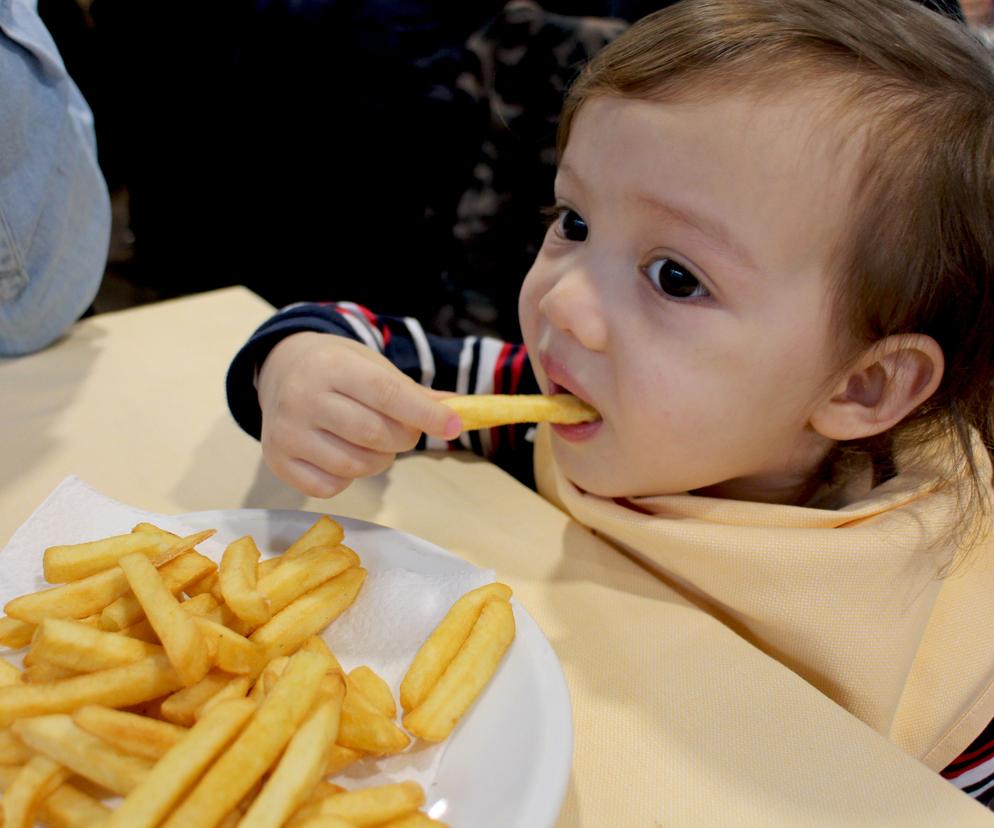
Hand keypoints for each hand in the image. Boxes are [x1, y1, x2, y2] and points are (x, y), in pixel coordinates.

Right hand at [257, 332, 461, 496]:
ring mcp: (285, 431)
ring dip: (379, 460)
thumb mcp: (374, 366)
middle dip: (403, 438)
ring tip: (373, 442)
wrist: (282, 369)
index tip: (454, 426)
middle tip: (405, 431)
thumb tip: (460, 412)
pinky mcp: (277, 460)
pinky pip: (330, 487)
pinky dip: (347, 477)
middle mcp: (302, 397)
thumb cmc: (340, 369)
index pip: (386, 394)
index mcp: (331, 366)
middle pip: (374, 434)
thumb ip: (415, 393)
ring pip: (355, 465)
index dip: (424, 414)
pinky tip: (342, 453)